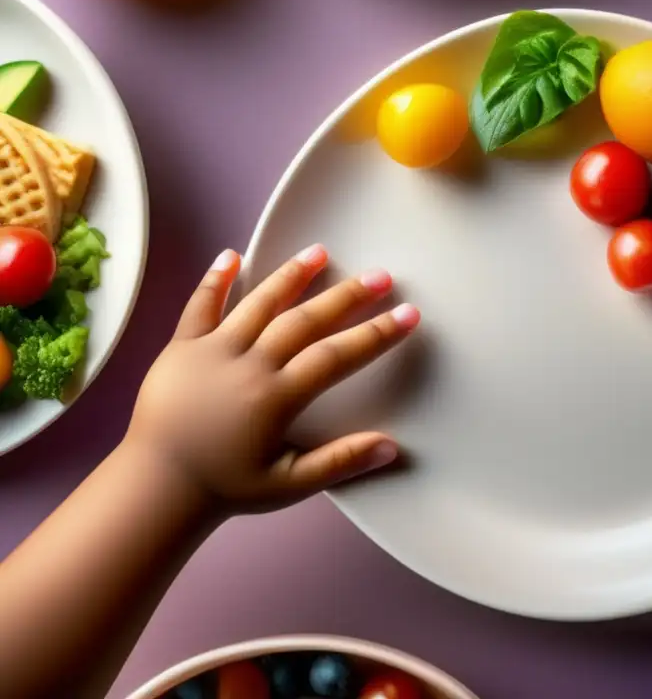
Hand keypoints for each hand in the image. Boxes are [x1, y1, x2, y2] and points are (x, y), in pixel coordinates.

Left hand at [124, 244, 419, 514]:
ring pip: (257, 304)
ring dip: (290, 276)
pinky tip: (232, 256)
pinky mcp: (180, 348)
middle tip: (380, 276)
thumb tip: (391, 446)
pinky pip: (199, 306)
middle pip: (304, 321)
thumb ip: (340, 462)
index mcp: (276, 397)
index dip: (376, 334)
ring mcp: (211, 352)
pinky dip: (215, 280)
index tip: (407, 314)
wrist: (155, 486)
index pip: (336, 356)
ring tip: (320, 253)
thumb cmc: (224, 487)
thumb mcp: (289, 484)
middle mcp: (246, 365)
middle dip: (347, 296)